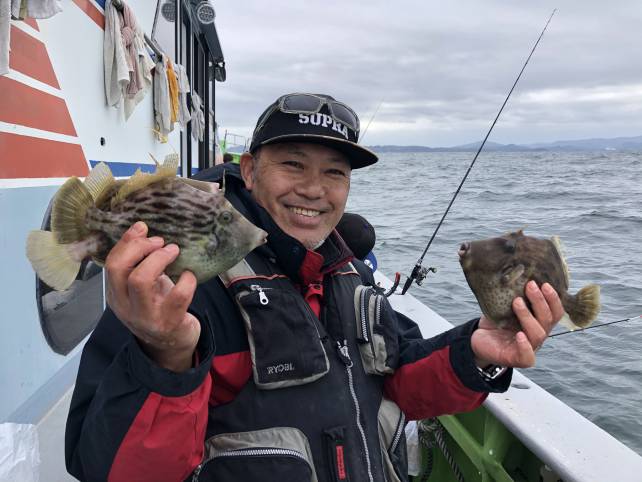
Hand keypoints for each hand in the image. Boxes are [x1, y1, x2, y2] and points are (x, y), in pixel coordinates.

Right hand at [105, 222, 199, 371]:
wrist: (171, 344)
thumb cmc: (158, 306)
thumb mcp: (143, 286)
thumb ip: (138, 263)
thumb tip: (141, 228)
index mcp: (116, 295)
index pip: (111, 263)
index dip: (127, 242)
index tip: (143, 228)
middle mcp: (126, 306)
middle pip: (119, 269)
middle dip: (140, 248)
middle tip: (160, 242)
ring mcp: (146, 316)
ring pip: (140, 281)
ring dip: (159, 260)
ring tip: (173, 251)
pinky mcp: (169, 323)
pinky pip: (177, 295)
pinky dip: (186, 279)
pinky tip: (189, 275)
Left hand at [471, 281, 564, 368]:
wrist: (478, 339)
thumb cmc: (495, 321)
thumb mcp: (504, 305)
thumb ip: (513, 293)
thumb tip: (515, 270)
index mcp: (539, 322)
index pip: (554, 312)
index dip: (553, 299)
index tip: (545, 283)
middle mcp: (538, 334)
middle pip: (548, 320)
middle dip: (540, 301)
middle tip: (530, 285)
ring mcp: (530, 348)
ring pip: (538, 334)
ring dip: (528, 316)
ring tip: (516, 302)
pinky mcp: (518, 359)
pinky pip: (527, 355)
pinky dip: (525, 345)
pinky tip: (519, 334)